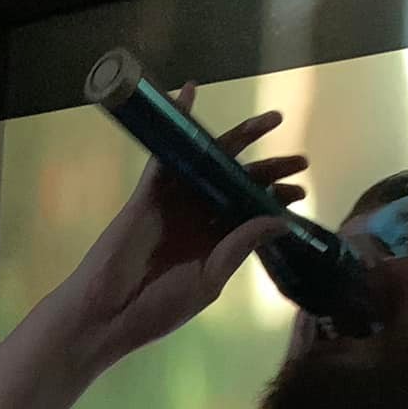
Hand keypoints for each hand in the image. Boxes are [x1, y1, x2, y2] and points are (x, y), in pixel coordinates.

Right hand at [61, 85, 307, 367]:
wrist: (108, 314)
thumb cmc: (157, 308)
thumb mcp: (209, 280)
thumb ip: (241, 247)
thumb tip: (280, 219)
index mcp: (214, 244)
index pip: (250, 213)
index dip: (275, 200)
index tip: (299, 192)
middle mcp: (197, 218)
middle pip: (238, 183)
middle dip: (269, 169)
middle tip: (300, 159)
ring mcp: (173, 202)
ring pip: (211, 161)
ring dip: (240, 138)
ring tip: (272, 120)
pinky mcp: (149, 191)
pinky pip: (166, 151)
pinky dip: (177, 121)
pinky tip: (189, 94)